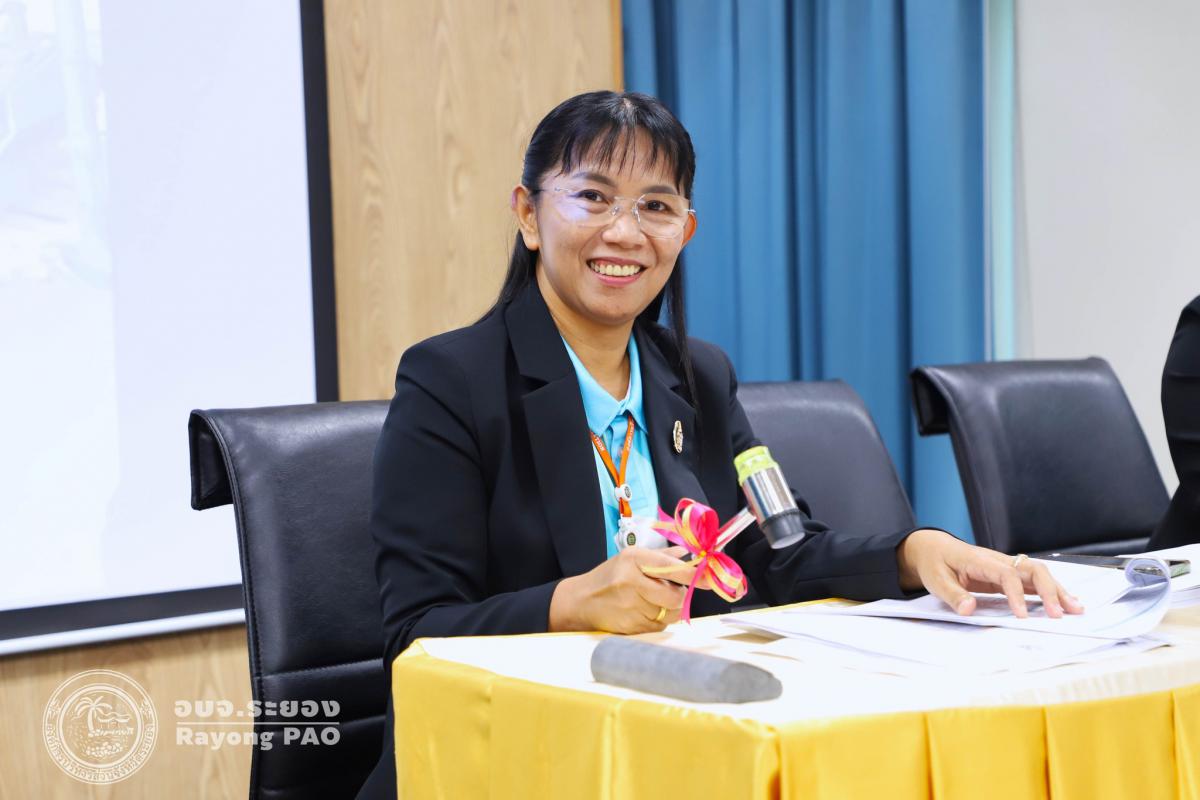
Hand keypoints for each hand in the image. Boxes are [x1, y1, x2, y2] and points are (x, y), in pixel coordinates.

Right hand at [549, 546, 689, 632]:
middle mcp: (632, 581)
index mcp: (633, 559)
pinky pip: (660, 626)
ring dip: (668, 609)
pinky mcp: (631, 627)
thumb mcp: (630, 558)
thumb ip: (661, 557)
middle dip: (679, 596)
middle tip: (672, 591)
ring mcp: (631, 606)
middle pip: (675, 596)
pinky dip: (658, 620)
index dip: (694, 575)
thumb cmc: (609, 577)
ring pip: (670, 613)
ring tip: (651, 601)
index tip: (709, 578)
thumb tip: (688, 554)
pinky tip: (642, 612)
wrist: (580, 602)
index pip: (671, 567)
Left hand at [896, 529, 1085, 617]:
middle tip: (1059, 615)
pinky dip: (1051, 591)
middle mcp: (998, 560)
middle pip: (1032, 569)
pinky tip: (1066, 603)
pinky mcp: (1009, 573)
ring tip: (1076, 610)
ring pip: (1038, 573)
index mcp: (979, 560)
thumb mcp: (935, 580)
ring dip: (1057, 590)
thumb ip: (952, 595)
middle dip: (1049, 591)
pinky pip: (1034, 580)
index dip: (1017, 595)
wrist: (933, 548)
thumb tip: (969, 609)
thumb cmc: (934, 564)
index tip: (1023, 617)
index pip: (1006, 574)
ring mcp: (1006, 565)